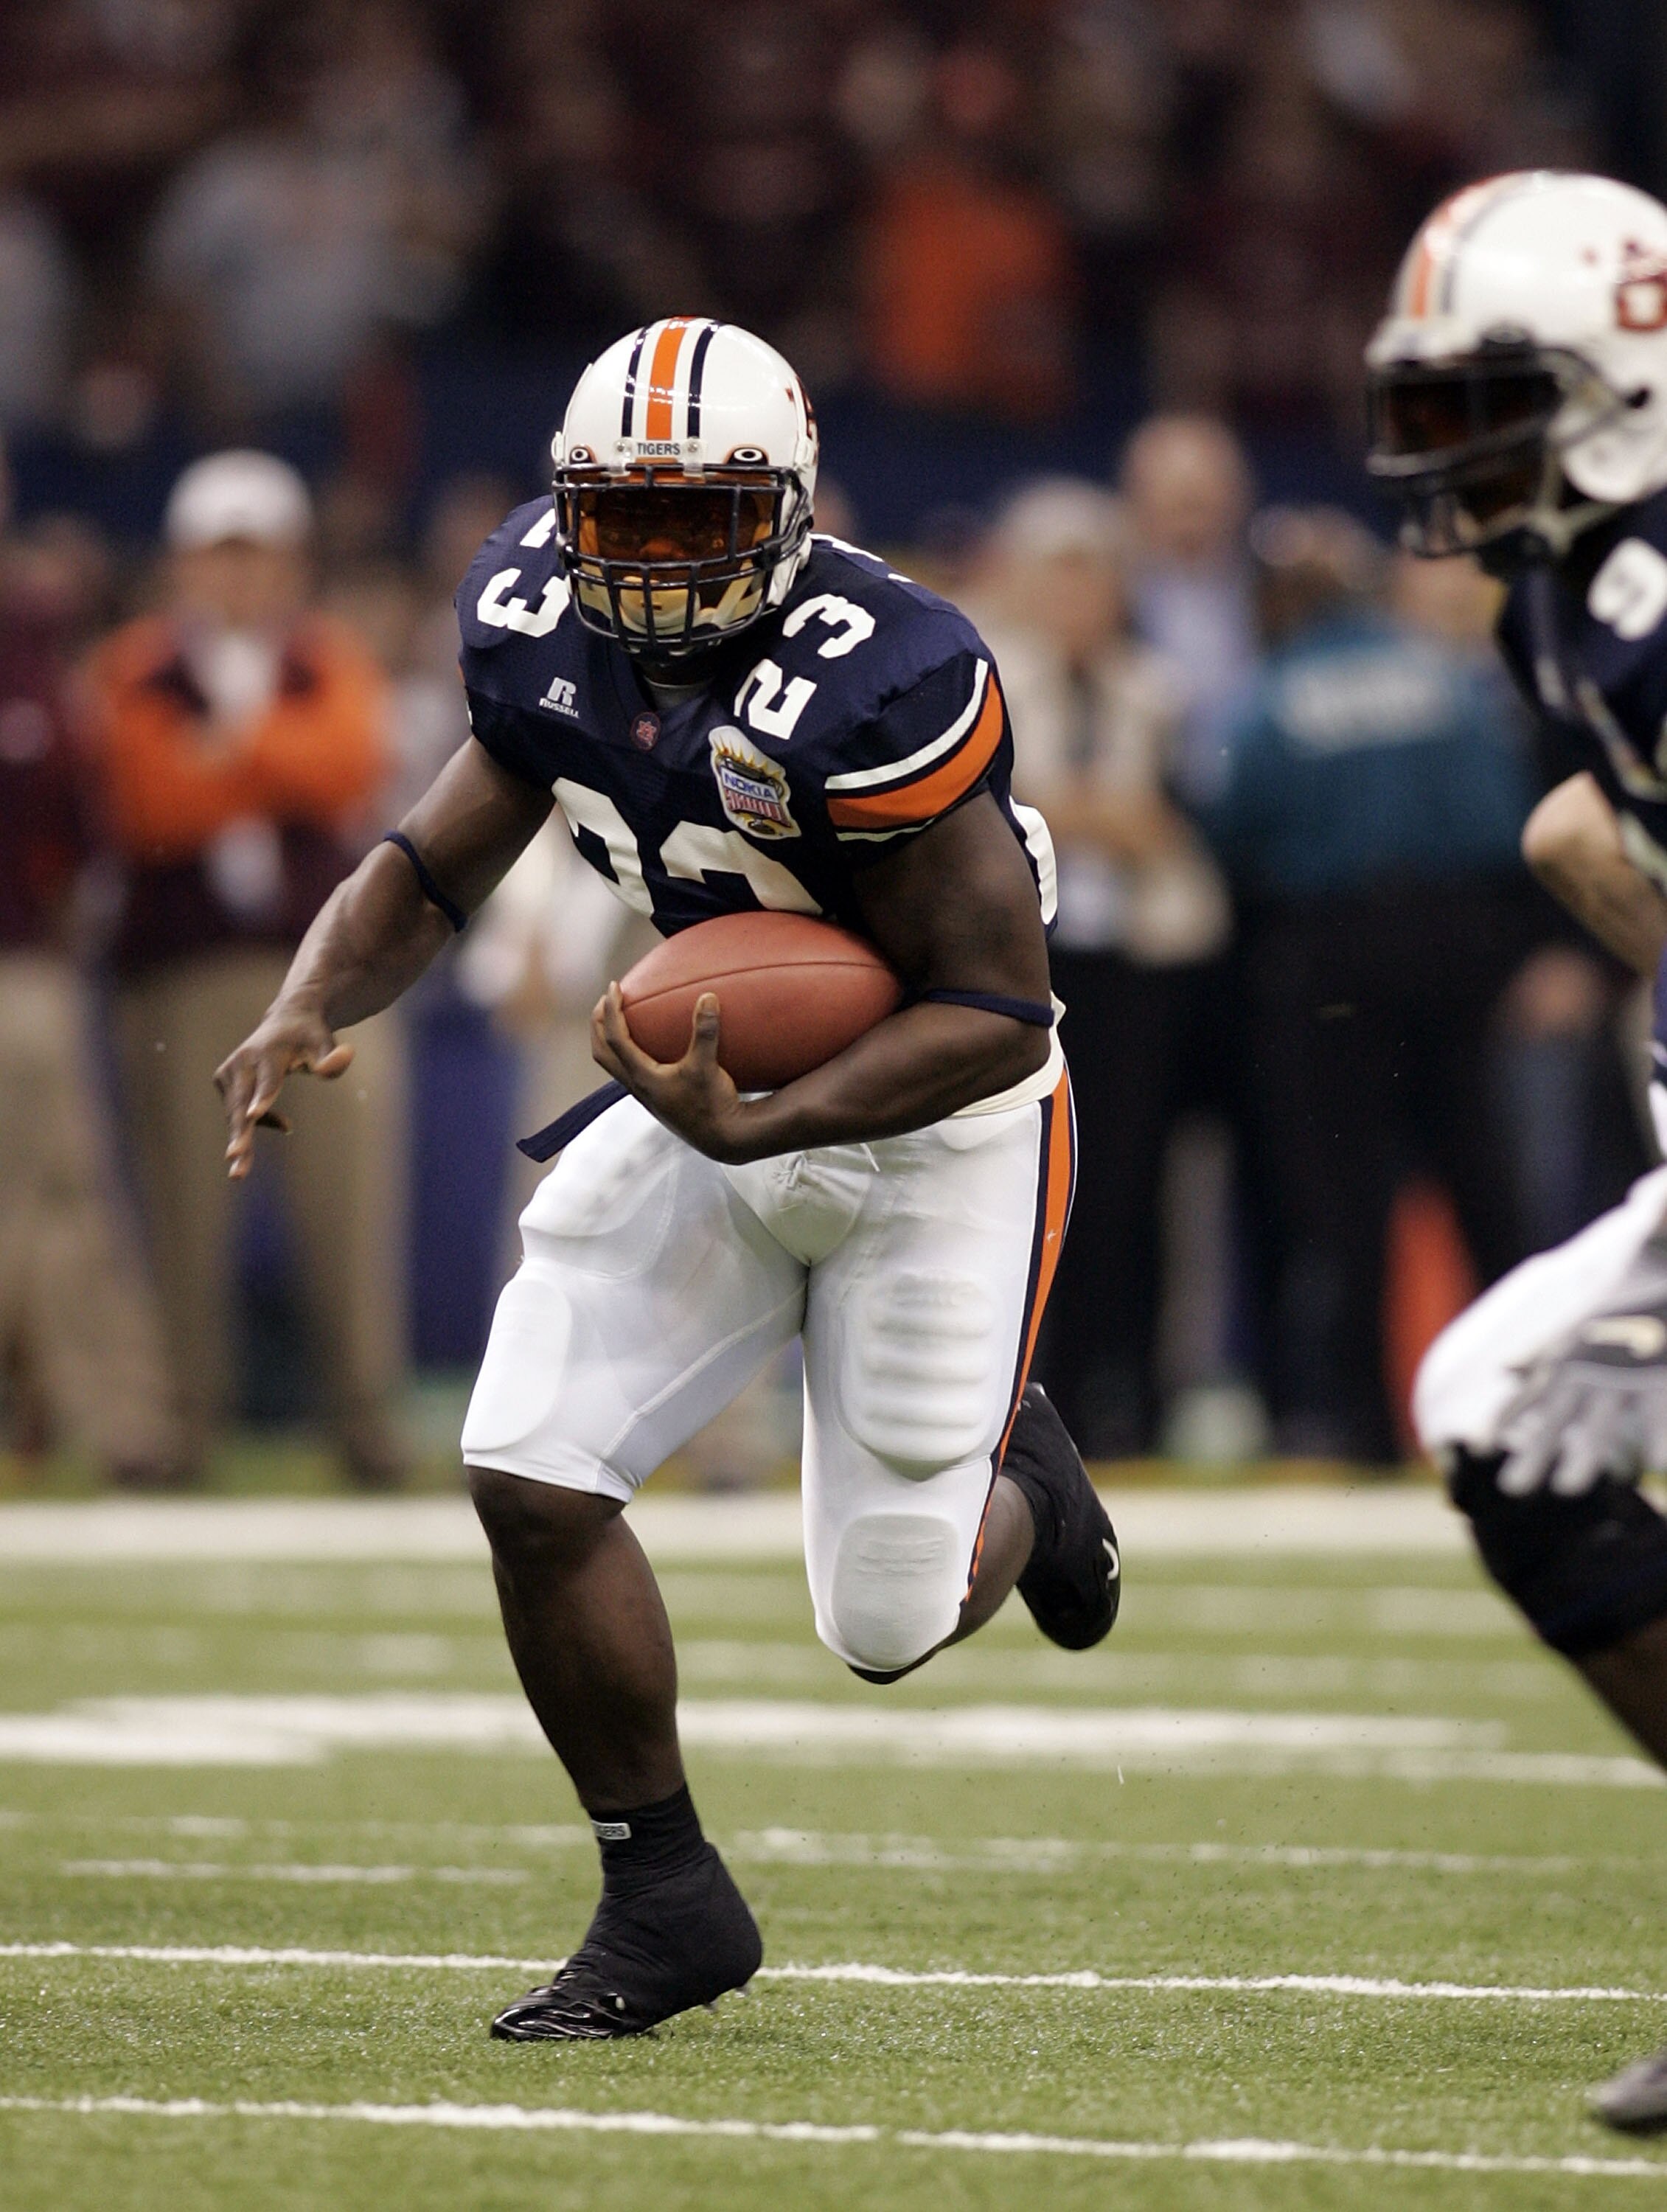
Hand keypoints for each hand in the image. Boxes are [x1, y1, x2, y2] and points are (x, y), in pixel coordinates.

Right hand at [214, 1001, 353, 1179]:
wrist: (286, 1020)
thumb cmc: (310, 1036)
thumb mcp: (325, 1043)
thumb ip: (333, 1057)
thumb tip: (338, 1063)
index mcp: (267, 1053)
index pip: (268, 1080)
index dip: (262, 1098)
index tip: (252, 1115)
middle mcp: (242, 1062)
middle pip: (242, 1104)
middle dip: (240, 1134)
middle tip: (234, 1159)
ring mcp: (229, 1072)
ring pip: (235, 1113)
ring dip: (241, 1140)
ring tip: (239, 1173)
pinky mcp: (223, 1081)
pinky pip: (238, 1112)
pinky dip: (256, 1122)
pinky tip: (285, 1124)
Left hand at [590, 983, 753, 1162]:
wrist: (722, 1138)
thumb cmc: (712, 1104)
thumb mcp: (708, 1066)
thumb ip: (706, 1031)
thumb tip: (707, 996)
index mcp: (642, 1077)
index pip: (615, 1038)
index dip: (611, 1010)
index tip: (614, 987)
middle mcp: (637, 1086)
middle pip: (601, 1052)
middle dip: (598, 1024)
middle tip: (607, 1000)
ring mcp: (645, 1094)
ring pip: (613, 1064)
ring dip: (608, 1039)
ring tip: (620, 1018)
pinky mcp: (656, 1098)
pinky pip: (630, 1070)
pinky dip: (628, 1051)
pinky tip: (648, 1043)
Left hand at [1497, 1290, 1666, 1495]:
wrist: (1655, 1265)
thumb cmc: (1614, 1306)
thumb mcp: (1569, 1332)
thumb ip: (1538, 1355)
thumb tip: (1504, 1370)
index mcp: (1565, 1360)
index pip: (1528, 1395)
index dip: (1504, 1421)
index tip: (1477, 1448)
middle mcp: (1586, 1369)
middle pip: (1556, 1418)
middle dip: (1534, 1452)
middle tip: (1511, 1489)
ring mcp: (1622, 1373)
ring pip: (1601, 1421)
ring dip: (1585, 1454)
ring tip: (1567, 1488)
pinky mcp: (1660, 1375)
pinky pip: (1658, 1412)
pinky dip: (1657, 1439)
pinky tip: (1655, 1465)